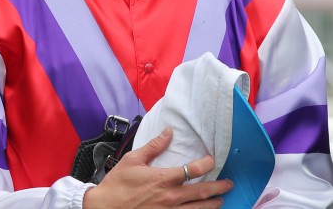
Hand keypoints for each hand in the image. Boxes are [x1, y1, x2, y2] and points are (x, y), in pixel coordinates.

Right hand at [83, 127, 231, 207]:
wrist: (105, 208)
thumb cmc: (117, 184)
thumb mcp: (132, 160)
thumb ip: (153, 147)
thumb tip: (168, 133)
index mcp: (163, 179)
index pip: (193, 170)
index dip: (207, 163)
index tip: (212, 160)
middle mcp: (170, 197)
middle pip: (202, 192)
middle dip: (219, 187)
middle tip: (229, 184)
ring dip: (212, 204)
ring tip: (220, 200)